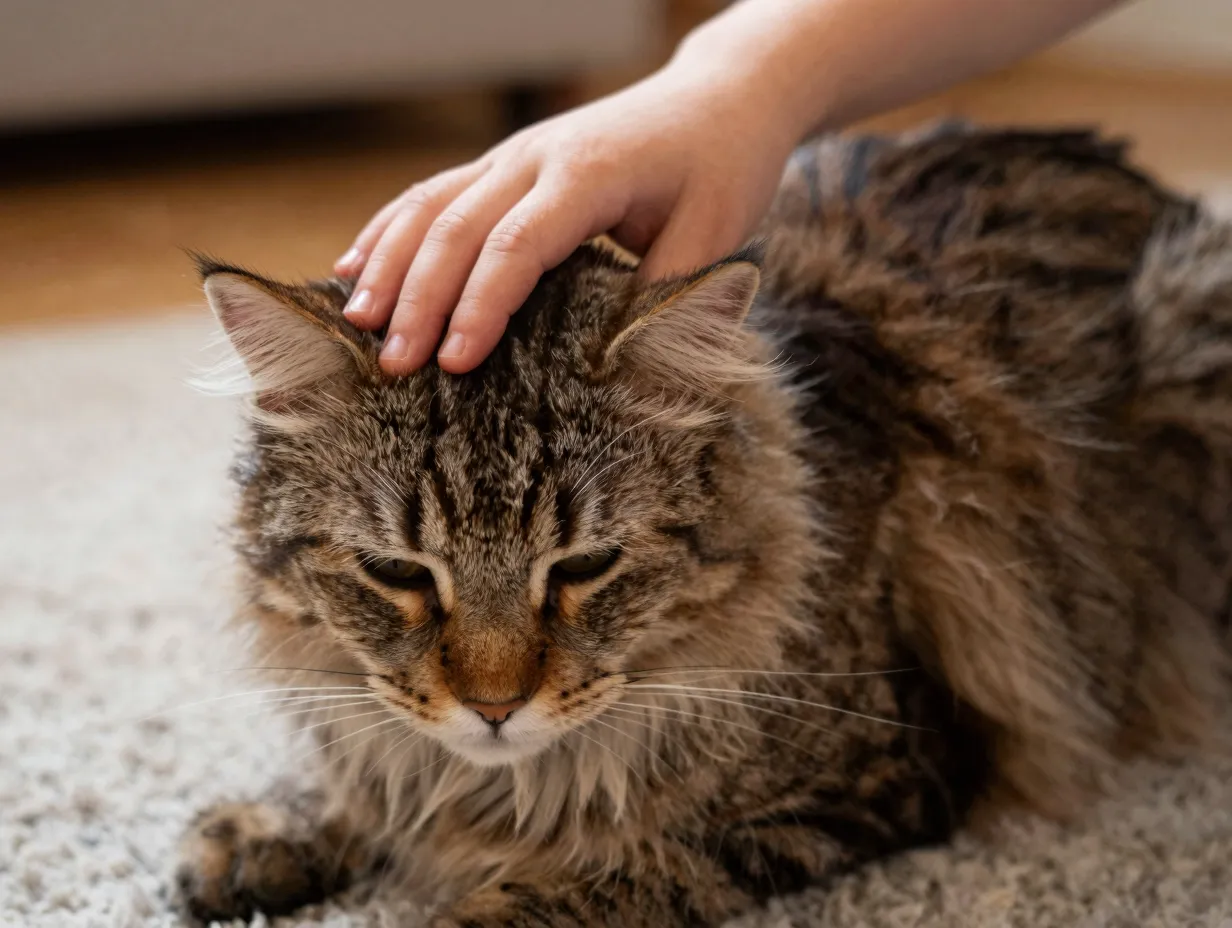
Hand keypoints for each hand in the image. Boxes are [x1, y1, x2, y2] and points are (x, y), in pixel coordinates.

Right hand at [334, 61, 799, 373]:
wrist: (719, 100)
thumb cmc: (720, 168)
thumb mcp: (713, 233)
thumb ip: (666, 291)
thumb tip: (618, 361)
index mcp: (588, 175)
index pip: (517, 246)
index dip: (481, 306)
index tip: (455, 362)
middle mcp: (536, 158)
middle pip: (457, 227)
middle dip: (419, 298)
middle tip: (393, 365)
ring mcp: (513, 157)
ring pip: (430, 205)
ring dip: (389, 262)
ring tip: (357, 323)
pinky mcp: (504, 165)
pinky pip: (432, 194)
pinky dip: (389, 229)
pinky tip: (355, 266)